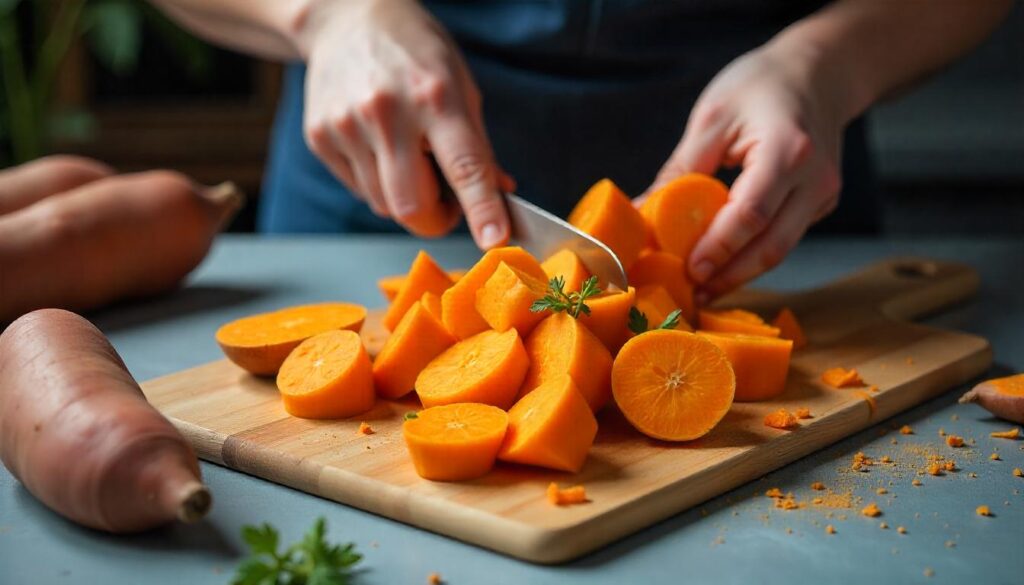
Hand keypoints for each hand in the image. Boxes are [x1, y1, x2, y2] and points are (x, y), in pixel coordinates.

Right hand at [298, 0, 510, 247]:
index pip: (464, 165)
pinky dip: (377, 184)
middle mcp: (387, 111)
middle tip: (447, 203)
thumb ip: (479, 147)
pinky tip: (379, 148)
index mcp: (435, 96)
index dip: (481, 207)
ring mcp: (346, 124)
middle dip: (435, 218)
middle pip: (412, 205)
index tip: (494, 238)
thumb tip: (501, 194)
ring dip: (406, 200)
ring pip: (384, 205)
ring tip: (410, 161)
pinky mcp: (320, 136)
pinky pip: (359, 190)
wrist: (347, 18)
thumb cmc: (414, 54)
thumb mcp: (460, 86)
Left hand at [646, 40, 846, 301]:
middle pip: (771, 245)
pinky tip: (724, 265)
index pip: (751, 214)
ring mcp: (824, 195)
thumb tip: (641, 212)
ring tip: (701, 290)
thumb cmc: (761, 85)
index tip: (688, 270)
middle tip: (691, 295)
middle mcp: (814, 179)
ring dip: (740, 273)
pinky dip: (753, 254)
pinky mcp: (821, 203)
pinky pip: (785, 237)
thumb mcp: (712, 118)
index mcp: (787, 151)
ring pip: (781, 249)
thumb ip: (680, 169)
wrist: (821, 72)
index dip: (718, 248)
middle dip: (728, 276)